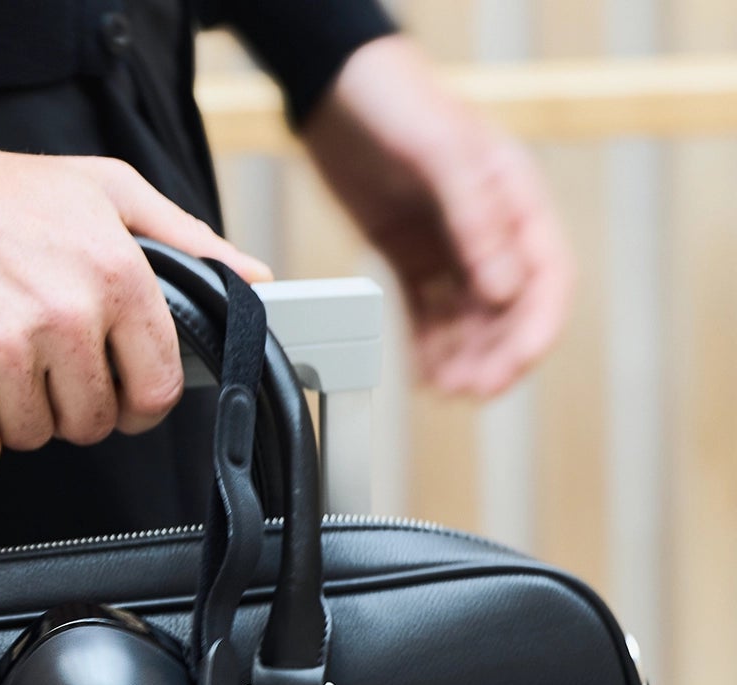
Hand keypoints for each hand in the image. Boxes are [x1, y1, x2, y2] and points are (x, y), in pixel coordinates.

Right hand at [0, 151, 270, 468]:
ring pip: (33, 438)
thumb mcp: (106, 190)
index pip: (157, 389)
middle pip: (91, 423)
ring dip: (15, 415)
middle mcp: (65, 314)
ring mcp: (3, 349)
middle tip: (41, 367)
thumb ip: (185, 240)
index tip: (118, 397)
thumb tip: (251, 279)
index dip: (138, 404)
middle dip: (69, 406)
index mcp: (115, 274)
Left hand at [302, 36, 573, 398]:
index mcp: (515, 198)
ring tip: (446, 391)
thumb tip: (503, 291)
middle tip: (473, 392)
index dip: (536, 328)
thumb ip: (477, 220)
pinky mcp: (410, 256)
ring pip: (468, 317)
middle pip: (509, 308)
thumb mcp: (442, 153)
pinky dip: (428, 346)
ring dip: (462, 357)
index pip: (547, 276)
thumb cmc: (397, 102)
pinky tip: (425, 376)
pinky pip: (427, 312)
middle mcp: (488, 228)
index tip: (516, 368)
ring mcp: (449, 245)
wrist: (336, 92)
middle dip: (496, 354)